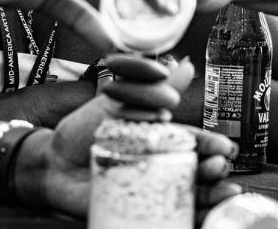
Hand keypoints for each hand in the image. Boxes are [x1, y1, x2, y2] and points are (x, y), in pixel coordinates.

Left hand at [20, 56, 240, 219]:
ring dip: (210, 196)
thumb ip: (154, 87)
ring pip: (188, 196)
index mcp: (157, 139)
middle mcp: (159, 166)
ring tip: (221, 191)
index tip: (224, 146)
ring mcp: (151, 190)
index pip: (190, 143)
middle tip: (220, 166)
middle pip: (195, 171)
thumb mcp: (120, 103)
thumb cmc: (85, 129)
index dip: (208, 145)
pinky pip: (170, 218)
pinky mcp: (139, 212)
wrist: (53, 160)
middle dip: (213, 170)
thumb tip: (188, 64)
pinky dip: (191, 220)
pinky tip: (203, 218)